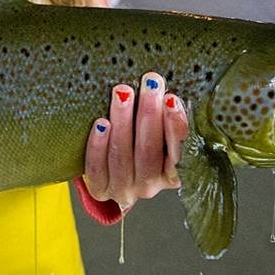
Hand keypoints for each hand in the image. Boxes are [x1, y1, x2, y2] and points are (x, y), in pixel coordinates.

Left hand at [82, 72, 189, 208]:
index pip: (177, 153)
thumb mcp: (158, 135)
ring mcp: (123, 189)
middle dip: (149, 115)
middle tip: (149, 85)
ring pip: (122, 157)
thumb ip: (163, 119)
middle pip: (148, 152)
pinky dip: (98, 145)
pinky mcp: (99, 189)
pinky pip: (97, 168)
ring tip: (122, 93)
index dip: (174, 126)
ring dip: (123, 122)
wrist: (109, 171)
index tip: (171, 99)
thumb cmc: (138, 144)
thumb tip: (163, 87)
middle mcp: (149, 185)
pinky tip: (101, 123)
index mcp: (170, 174)